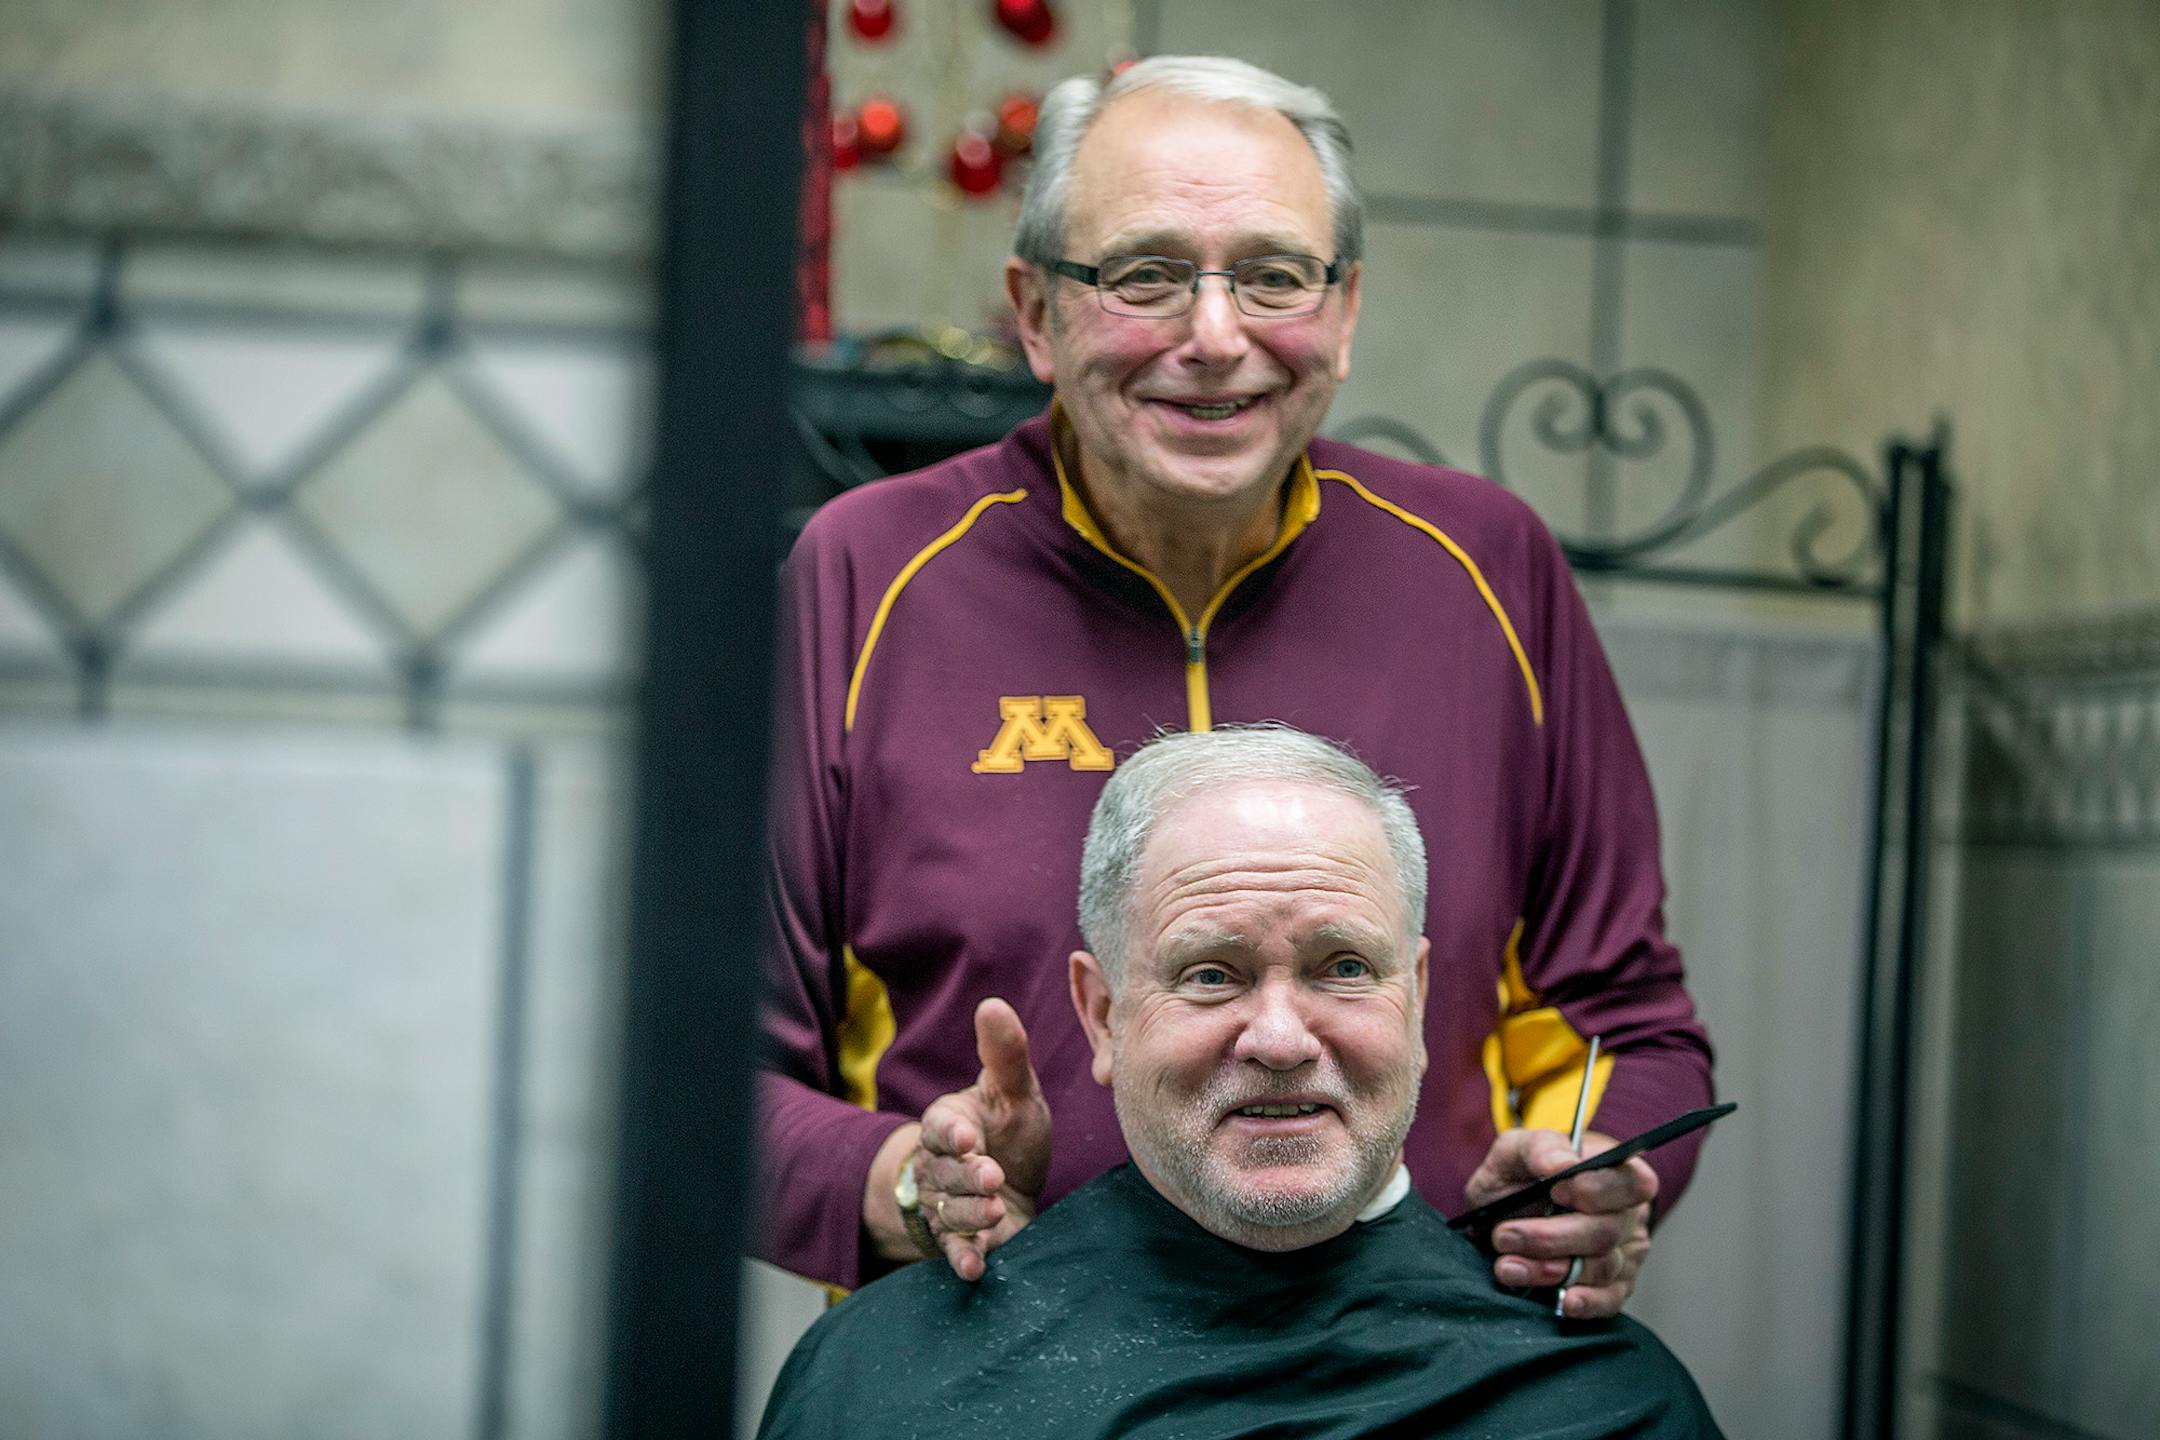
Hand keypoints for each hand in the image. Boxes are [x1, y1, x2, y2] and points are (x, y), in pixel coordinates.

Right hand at [864, 999, 1050, 1280]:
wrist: (1009, 1181)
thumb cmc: (1010, 1128)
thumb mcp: (1013, 1090)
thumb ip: (1005, 1054)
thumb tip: (993, 1003)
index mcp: (949, 1122)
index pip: (940, 1125)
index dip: (951, 1132)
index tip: (967, 1136)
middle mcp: (940, 1164)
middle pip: (944, 1171)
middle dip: (967, 1175)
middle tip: (992, 1175)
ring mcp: (947, 1205)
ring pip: (949, 1210)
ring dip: (970, 1214)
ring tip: (994, 1210)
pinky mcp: (962, 1239)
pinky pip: (954, 1250)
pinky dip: (963, 1260)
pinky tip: (975, 1269)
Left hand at [1464, 1128, 1656, 1318]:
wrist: (1504, 1212)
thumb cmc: (1519, 1177)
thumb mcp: (1516, 1150)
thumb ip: (1539, 1147)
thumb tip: (1563, 1164)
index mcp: (1614, 1172)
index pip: (1633, 1182)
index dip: (1597, 1189)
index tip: (1554, 1189)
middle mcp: (1626, 1215)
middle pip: (1606, 1231)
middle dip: (1551, 1237)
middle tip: (1505, 1235)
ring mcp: (1622, 1254)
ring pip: (1599, 1268)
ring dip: (1548, 1270)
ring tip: (1507, 1266)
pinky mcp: (1611, 1287)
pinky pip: (1609, 1301)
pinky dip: (1586, 1303)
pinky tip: (1562, 1300)